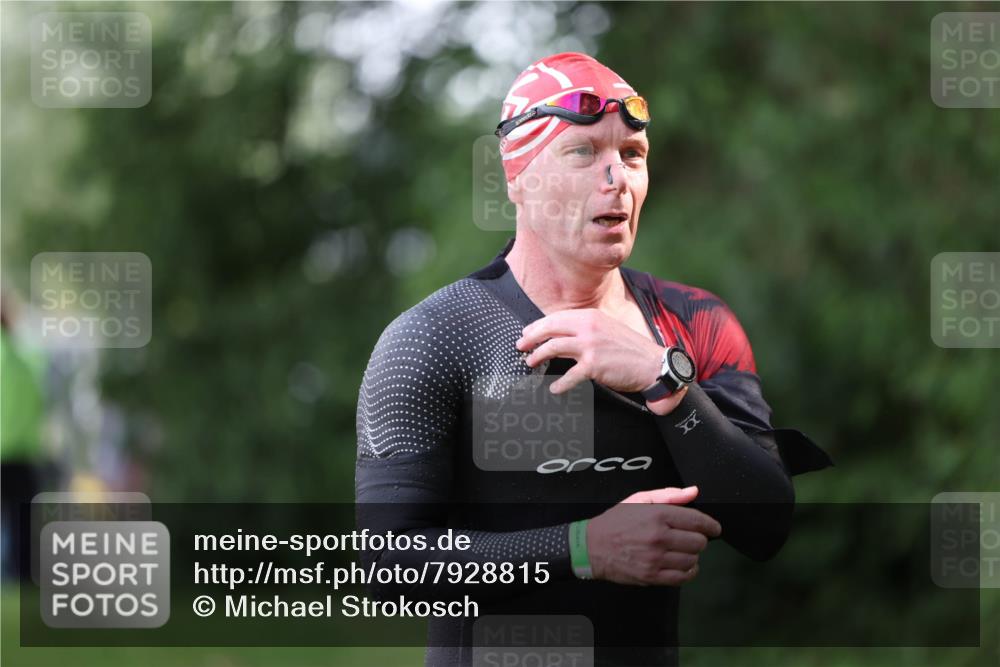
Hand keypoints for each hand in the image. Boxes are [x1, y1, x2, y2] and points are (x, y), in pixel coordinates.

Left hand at [516, 309, 662, 393]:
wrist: (652, 364)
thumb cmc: (630, 349)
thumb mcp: (607, 328)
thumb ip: (586, 329)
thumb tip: (562, 335)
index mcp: (591, 316)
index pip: (557, 318)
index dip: (538, 326)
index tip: (527, 333)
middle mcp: (589, 328)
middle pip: (550, 329)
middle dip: (531, 338)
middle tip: (521, 346)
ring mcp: (590, 346)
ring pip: (553, 348)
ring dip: (538, 356)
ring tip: (531, 363)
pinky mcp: (593, 365)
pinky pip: (568, 376)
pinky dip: (559, 384)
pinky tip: (554, 388)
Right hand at [586, 485, 720, 585]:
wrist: (592, 546)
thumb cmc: (616, 521)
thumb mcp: (639, 500)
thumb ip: (669, 495)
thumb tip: (694, 492)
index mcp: (657, 515)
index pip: (697, 521)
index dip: (711, 525)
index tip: (714, 528)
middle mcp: (659, 537)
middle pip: (699, 542)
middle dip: (699, 539)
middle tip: (689, 538)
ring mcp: (655, 559)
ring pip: (693, 560)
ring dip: (692, 555)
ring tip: (682, 550)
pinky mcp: (652, 576)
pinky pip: (683, 577)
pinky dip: (688, 572)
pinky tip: (682, 564)